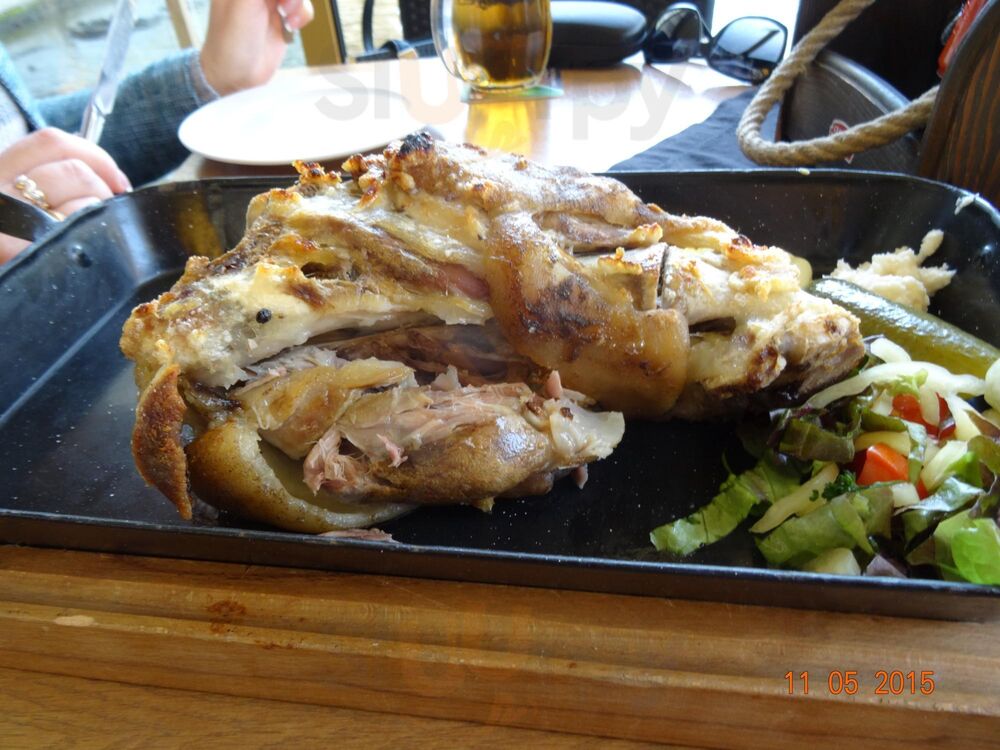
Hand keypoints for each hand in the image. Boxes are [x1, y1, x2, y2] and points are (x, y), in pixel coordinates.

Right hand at [0, 128, 130, 263]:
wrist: (6, 298)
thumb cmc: (16, 247)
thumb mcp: (20, 204)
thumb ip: (46, 184)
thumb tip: (104, 178)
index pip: (50, 142)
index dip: (95, 156)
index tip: (117, 179)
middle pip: (75, 171)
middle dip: (103, 193)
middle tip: (104, 218)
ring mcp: (8, 225)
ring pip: (83, 203)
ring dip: (100, 221)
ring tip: (88, 240)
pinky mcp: (18, 254)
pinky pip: (77, 237)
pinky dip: (94, 243)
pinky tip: (84, 256)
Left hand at [199, 0, 314, 96]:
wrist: (236, 76)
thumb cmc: (230, 41)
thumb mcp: (244, 2)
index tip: (281, 2)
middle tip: (284, 4)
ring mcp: (269, 0)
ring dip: (297, 2)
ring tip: (287, 15)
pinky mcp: (282, 16)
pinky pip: (302, 6)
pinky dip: (302, 14)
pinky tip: (291, 25)